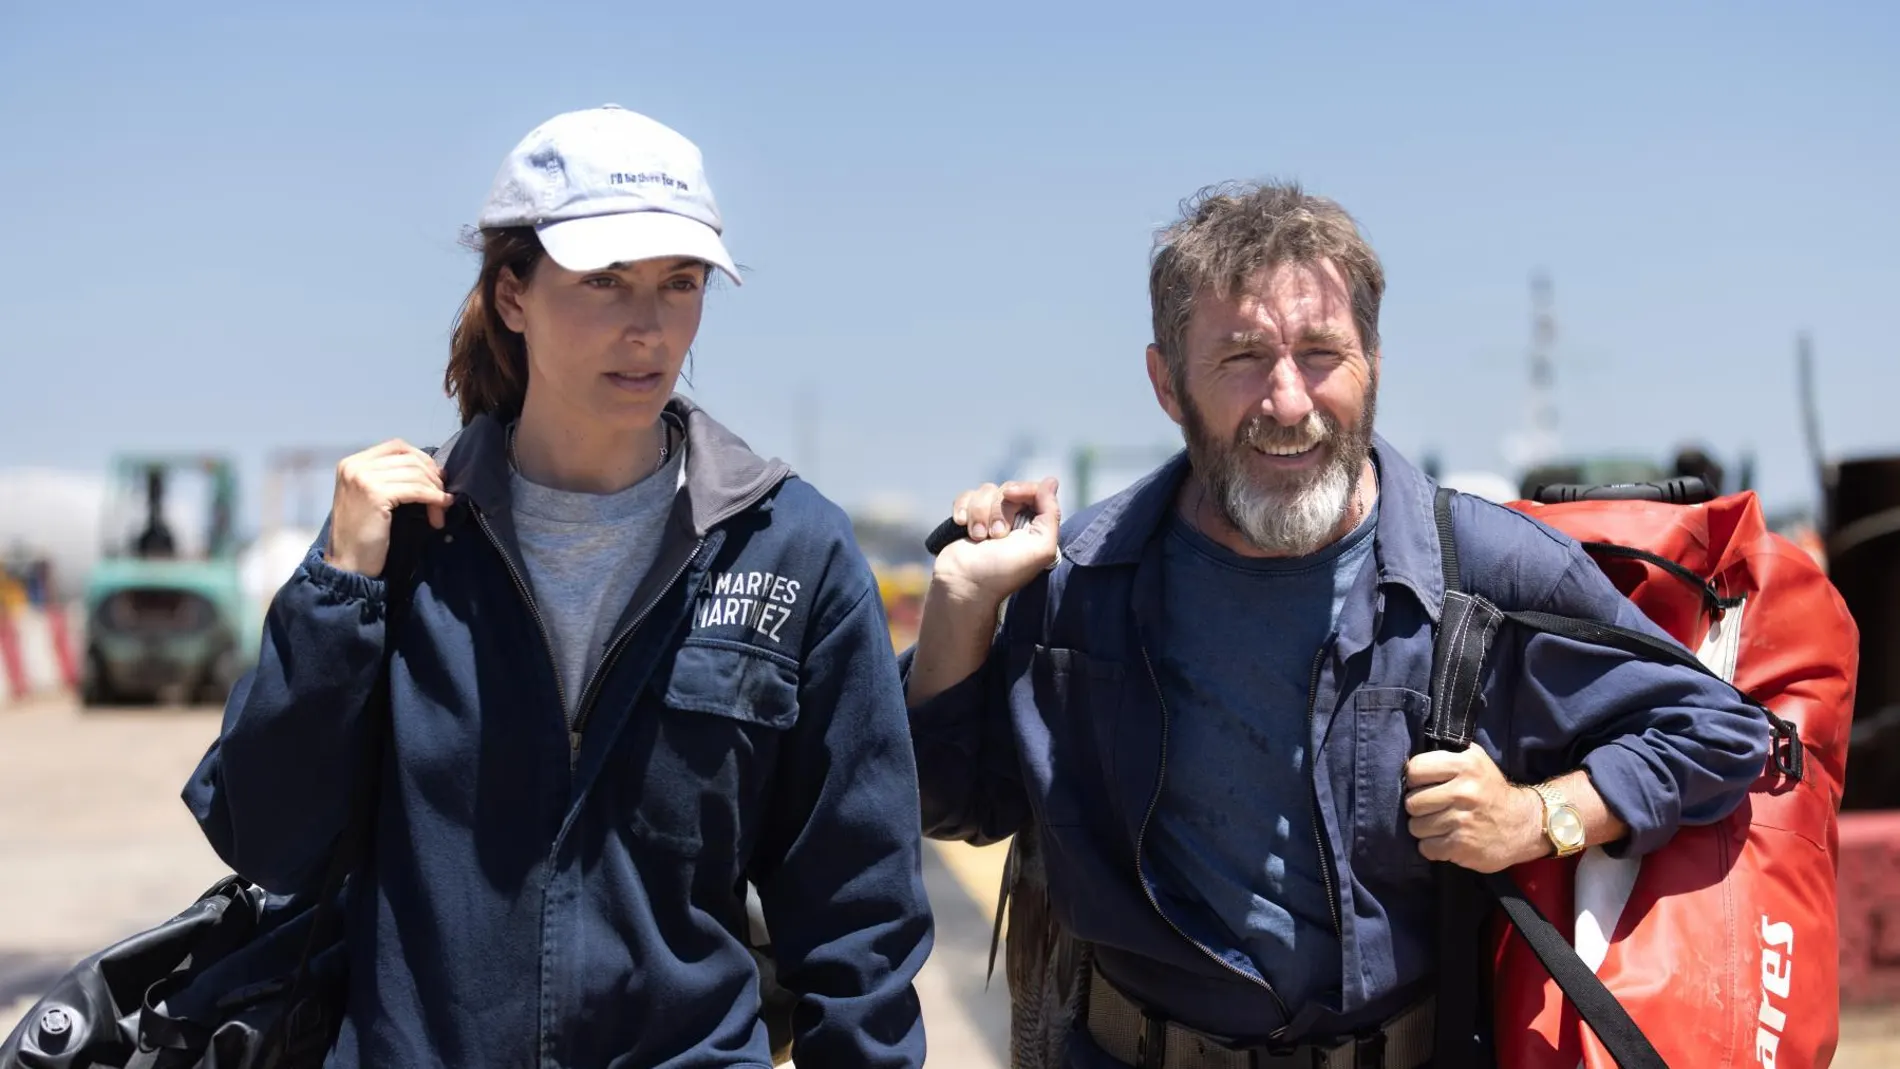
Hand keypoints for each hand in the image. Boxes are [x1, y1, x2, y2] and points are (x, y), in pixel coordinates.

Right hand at [324, 440, 454, 576]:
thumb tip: (431, 469)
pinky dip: (434, 498)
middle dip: (432, 477)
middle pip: (409, 458)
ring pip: (416, 473)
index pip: (397, 447)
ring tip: (441, 510)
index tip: (436, 479)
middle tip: (442, 498)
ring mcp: (362, 478)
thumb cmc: (363, 535)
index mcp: (352, 463)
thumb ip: (391, 478)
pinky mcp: (375, 494)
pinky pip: (416, 490)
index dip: (423, 460)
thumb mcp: (372, 497)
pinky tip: (440, 509)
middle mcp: (354, 466)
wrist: (347, 564)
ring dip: (435, 491)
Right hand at [932, 477, 1061, 607]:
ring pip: (985, 491)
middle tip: (997, 535)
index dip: (1022, 488)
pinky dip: (963, 508)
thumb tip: (1051, 481)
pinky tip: (962, 525)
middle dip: (999, 509)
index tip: (1010, 496)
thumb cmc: (1003, 571)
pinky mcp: (967, 518)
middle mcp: (1014, 519)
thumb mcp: (1040, 547)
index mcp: (1035, 525)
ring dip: (979, 513)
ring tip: (978, 537)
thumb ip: (1051, 512)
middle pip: (1007, 488)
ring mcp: (989, 518)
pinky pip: (966, 496)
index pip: (1034, 489)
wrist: (964, 584)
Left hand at [1403, 747, 1546, 872]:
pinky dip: (1432, 847)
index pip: (1415, 769)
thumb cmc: (1491, 790)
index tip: (1424, 785)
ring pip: (1415, 827)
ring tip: (1442, 824)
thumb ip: (1448, 753)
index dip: (1415, 779)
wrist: (1524, 824)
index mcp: (1465, 765)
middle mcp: (1463, 791)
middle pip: (1412, 802)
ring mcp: (1462, 821)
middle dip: (1419, 808)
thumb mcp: (1476, 760)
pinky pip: (1426, 848)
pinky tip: (1446, 840)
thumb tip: (1412, 759)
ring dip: (1425, 828)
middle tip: (1434, 808)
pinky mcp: (1461, 846)